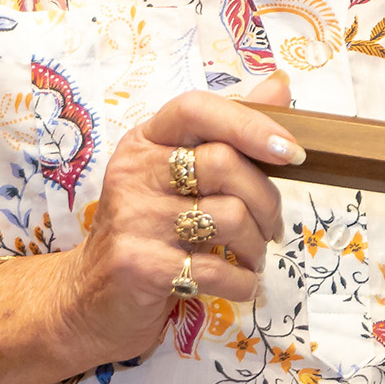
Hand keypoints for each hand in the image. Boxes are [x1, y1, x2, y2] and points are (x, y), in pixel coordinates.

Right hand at [45, 73, 303, 365]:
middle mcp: (134, 172)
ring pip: (230, 217)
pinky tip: (239, 283)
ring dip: (257, 246)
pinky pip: (217, 269)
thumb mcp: (178, 176)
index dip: (250, 124)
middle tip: (271, 227)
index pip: (196, 109)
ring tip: (252, 257)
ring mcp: (133, 218)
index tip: (292, 153)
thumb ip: (227, 131)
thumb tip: (279, 83)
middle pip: (224, 164)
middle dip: (267, 201)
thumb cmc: (149, 231)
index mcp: (146, 141)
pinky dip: (243, 282)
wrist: (92, 299)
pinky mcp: (139, 265)